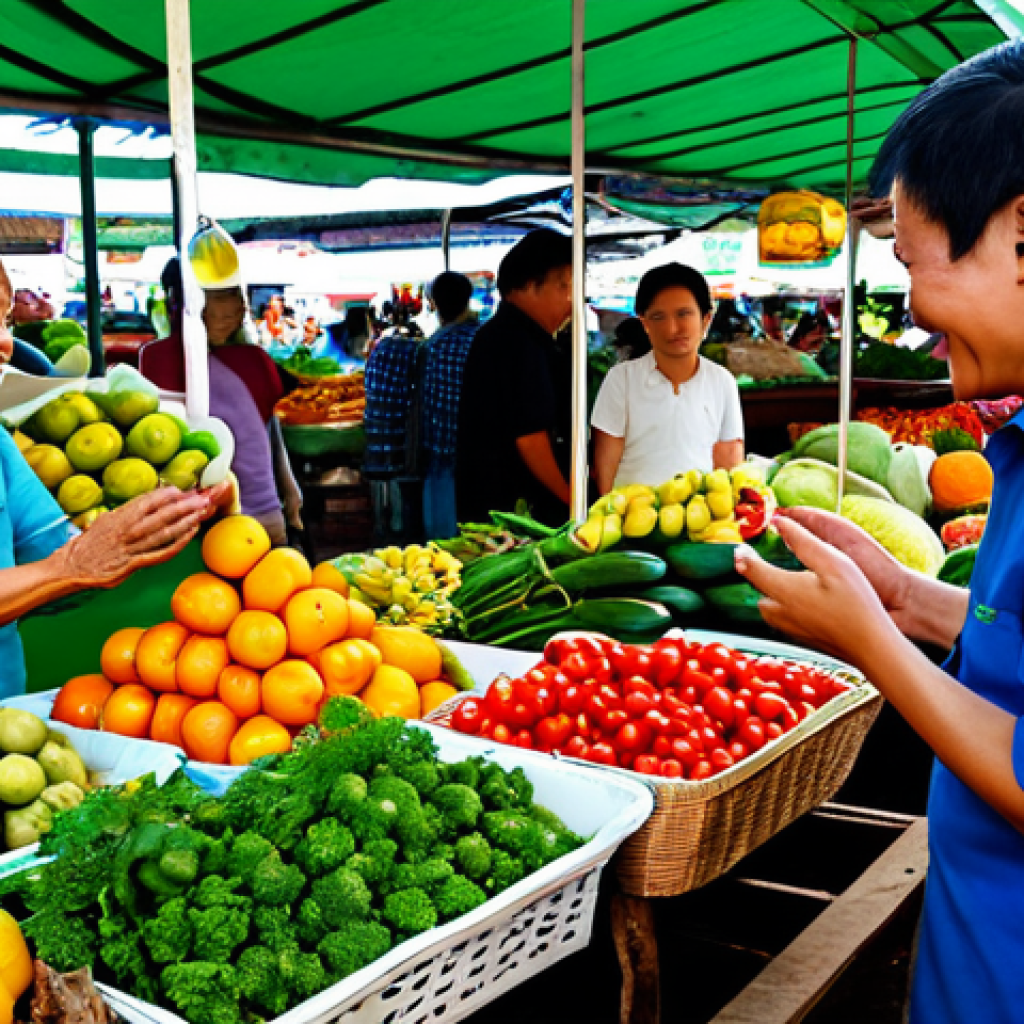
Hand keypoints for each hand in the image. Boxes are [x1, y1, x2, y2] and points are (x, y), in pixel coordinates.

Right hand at [57, 486, 222, 587]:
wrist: (70, 567)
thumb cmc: (89, 545)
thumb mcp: (105, 521)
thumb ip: (125, 513)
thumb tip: (145, 503)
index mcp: (119, 516)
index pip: (147, 501)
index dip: (167, 495)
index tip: (183, 491)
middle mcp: (126, 529)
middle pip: (160, 514)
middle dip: (184, 506)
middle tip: (202, 500)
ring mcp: (130, 547)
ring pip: (163, 532)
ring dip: (185, 522)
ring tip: (201, 514)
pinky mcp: (132, 564)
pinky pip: (159, 553)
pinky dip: (177, 544)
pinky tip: (189, 536)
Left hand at [735, 515, 897, 665]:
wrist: (871, 646)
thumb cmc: (856, 603)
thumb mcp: (833, 562)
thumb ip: (802, 540)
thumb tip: (779, 522)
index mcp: (783, 590)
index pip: (751, 569)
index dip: (744, 555)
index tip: (741, 548)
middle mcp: (778, 611)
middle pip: (757, 590)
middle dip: (756, 575)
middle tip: (760, 561)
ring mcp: (788, 628)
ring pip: (767, 606)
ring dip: (769, 592)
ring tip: (781, 579)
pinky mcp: (799, 638)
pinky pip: (781, 618)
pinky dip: (783, 606)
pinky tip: (801, 601)